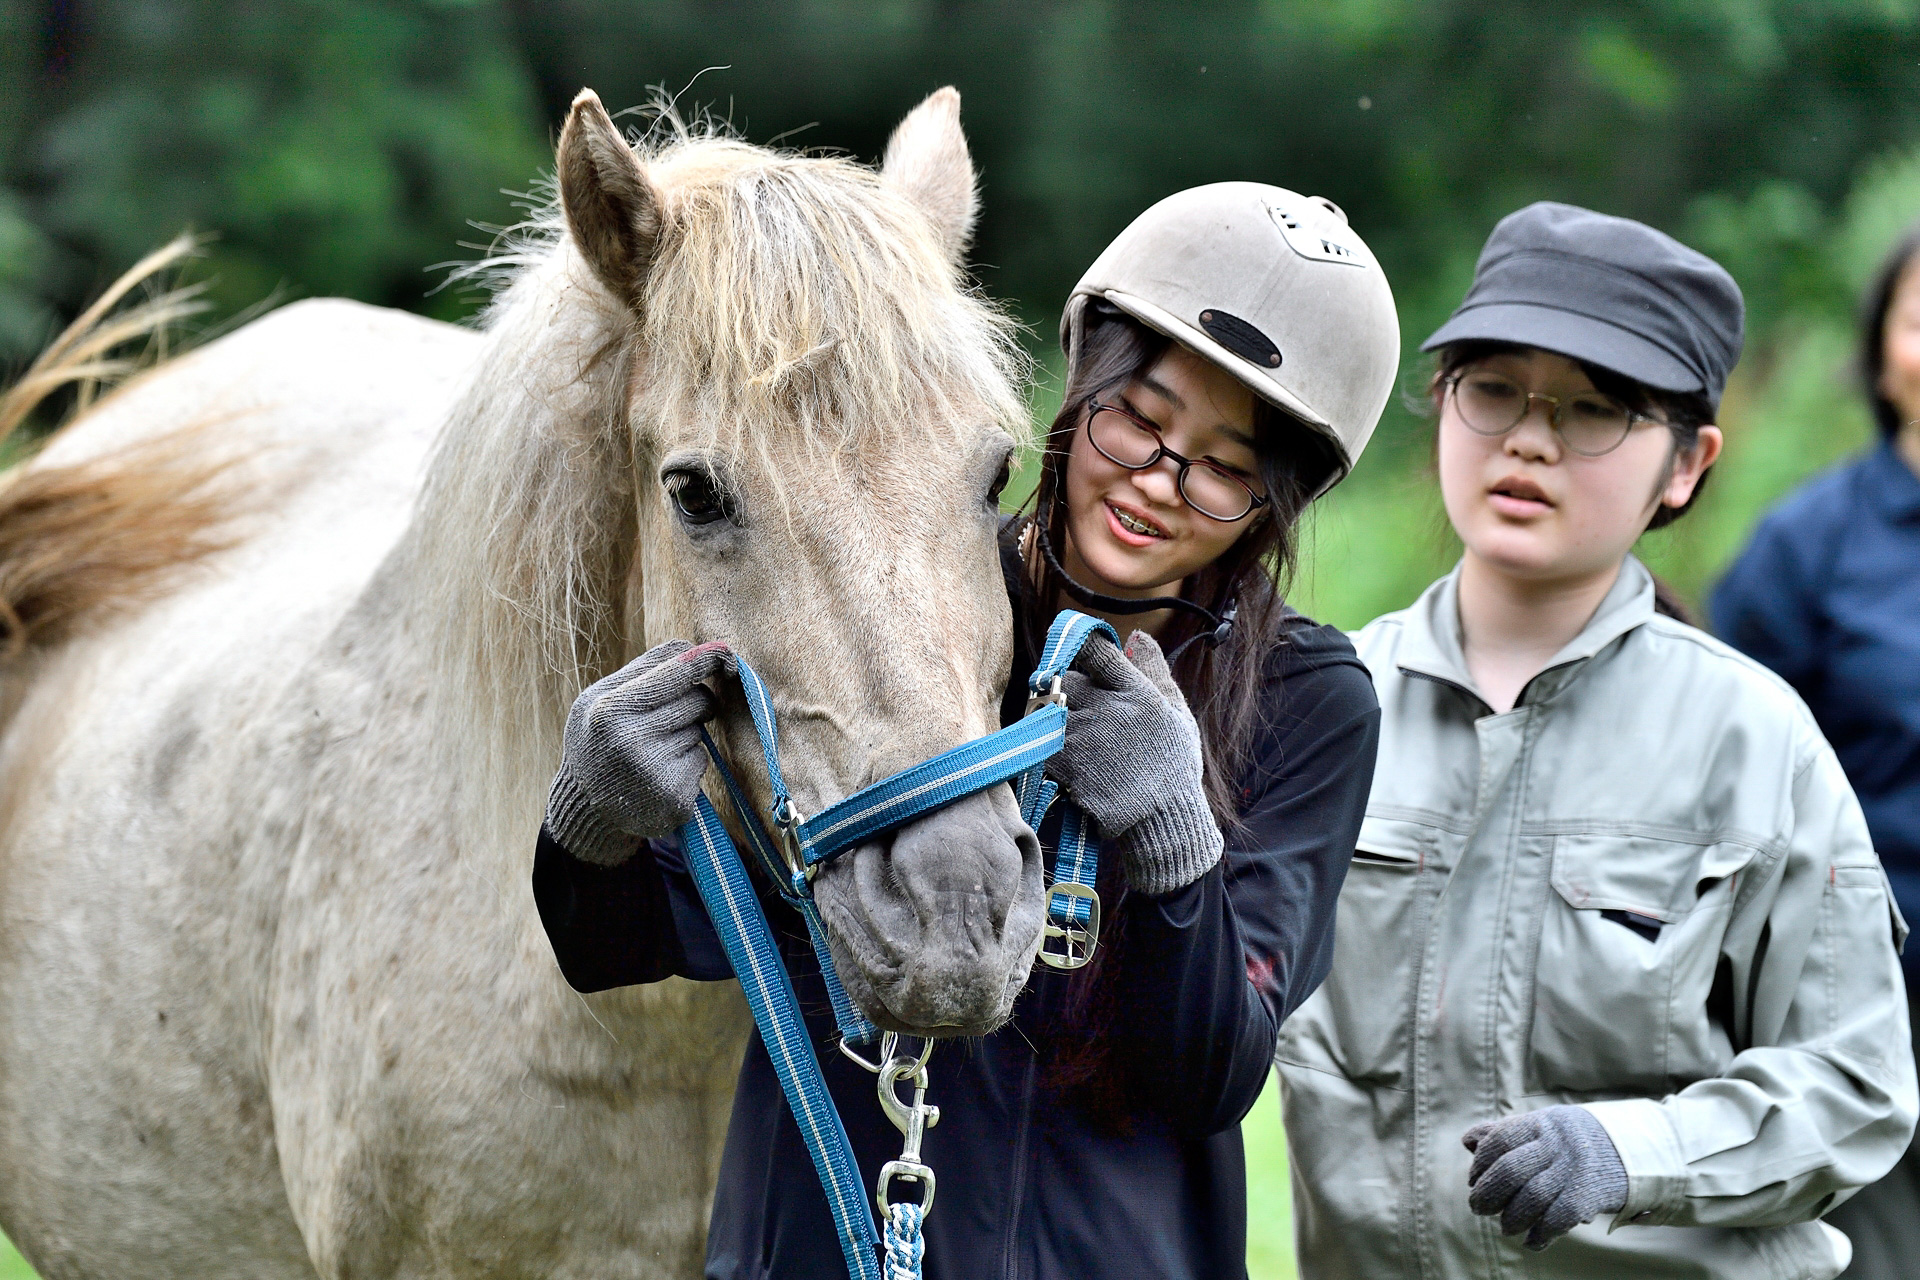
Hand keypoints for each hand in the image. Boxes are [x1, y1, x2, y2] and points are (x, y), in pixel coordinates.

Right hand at [544, 640, 729, 864]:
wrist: (584, 806)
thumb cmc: (597, 739)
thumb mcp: (599, 699)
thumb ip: (643, 671)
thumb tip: (705, 648)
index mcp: (610, 709)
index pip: (677, 668)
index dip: (708, 658)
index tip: (726, 653)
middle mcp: (631, 740)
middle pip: (698, 698)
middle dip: (694, 701)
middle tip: (668, 716)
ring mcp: (655, 772)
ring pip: (699, 729)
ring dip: (684, 734)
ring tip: (649, 751)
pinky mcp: (675, 797)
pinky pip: (701, 759)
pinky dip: (686, 763)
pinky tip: (657, 774)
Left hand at [1047, 631, 1223, 894]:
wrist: (1163, 820)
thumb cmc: (1174, 765)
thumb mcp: (1175, 711)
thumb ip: (1154, 670)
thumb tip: (1136, 636)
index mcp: (1136, 691)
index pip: (1096, 651)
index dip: (1080, 645)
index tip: (1075, 651)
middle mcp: (1107, 709)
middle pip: (1065, 680)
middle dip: (1064, 688)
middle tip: (1073, 704)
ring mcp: (1084, 737)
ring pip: (1049, 713)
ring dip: (1053, 721)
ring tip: (1073, 738)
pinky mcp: (1066, 765)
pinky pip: (1044, 746)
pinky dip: (1050, 752)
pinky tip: (1069, 762)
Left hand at [1462, 1105, 1627, 1250]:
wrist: (1633, 1148)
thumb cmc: (1574, 1140)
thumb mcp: (1543, 1126)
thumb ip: (1507, 1132)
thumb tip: (1469, 1141)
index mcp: (1541, 1123)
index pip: (1500, 1140)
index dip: (1481, 1163)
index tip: (1473, 1180)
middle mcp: (1557, 1143)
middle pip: (1511, 1170)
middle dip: (1488, 1194)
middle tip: (1479, 1208)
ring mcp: (1575, 1168)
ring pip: (1532, 1197)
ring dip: (1512, 1218)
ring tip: (1506, 1227)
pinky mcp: (1591, 1193)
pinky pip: (1559, 1218)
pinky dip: (1541, 1234)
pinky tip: (1532, 1241)